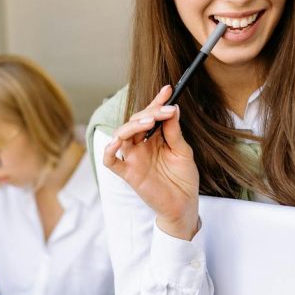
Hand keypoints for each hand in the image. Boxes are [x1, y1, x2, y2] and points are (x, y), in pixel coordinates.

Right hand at [101, 86, 199, 239]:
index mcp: (154, 138)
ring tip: (149, 121)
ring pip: (121, 135)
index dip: (157, 101)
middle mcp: (141, 145)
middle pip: (136, 121)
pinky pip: (110, 161)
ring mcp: (133, 158)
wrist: (184, 205)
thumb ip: (175, 132)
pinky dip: (109, 150)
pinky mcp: (128, 173)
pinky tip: (117, 141)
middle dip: (150, 112)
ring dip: (132, 125)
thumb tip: (173, 108)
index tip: (168, 89)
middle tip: (167, 110)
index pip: (152, 115)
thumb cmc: (183, 179)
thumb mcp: (183, 152)